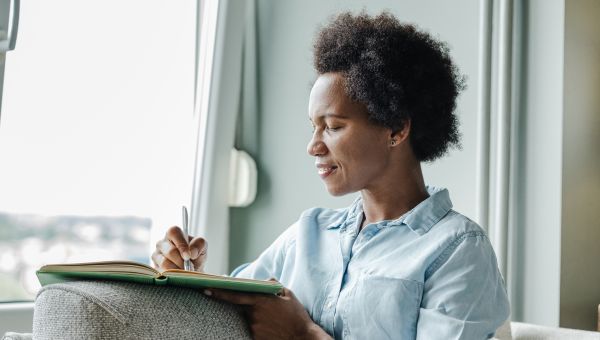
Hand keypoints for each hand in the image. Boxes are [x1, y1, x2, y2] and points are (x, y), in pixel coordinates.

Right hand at [151, 226, 206, 271]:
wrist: (192, 271)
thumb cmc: (196, 256)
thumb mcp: (202, 247)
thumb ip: (199, 244)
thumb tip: (192, 252)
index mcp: (173, 233)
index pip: (173, 232)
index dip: (181, 244)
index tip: (188, 256)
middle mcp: (162, 243)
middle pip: (170, 251)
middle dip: (182, 261)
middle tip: (190, 268)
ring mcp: (156, 255)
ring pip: (165, 263)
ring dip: (177, 270)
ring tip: (185, 272)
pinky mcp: (154, 268)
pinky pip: (161, 273)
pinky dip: (172, 276)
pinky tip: (177, 276)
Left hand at [205, 283, 331, 339]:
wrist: (302, 338)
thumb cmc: (297, 316)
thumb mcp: (288, 295)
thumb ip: (274, 285)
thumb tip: (266, 281)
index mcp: (260, 300)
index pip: (234, 295)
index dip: (219, 292)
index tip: (206, 288)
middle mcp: (254, 314)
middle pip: (240, 306)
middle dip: (242, 304)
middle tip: (249, 304)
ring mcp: (254, 327)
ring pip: (248, 318)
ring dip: (255, 316)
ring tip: (272, 319)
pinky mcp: (255, 338)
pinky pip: (253, 328)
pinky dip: (259, 326)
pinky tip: (271, 327)